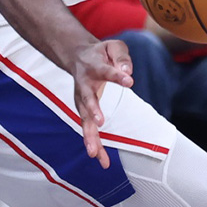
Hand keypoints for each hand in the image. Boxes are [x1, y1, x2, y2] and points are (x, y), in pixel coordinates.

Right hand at [71, 39, 133, 168]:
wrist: (78, 57)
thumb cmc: (101, 54)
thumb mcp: (114, 47)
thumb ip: (122, 57)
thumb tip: (128, 72)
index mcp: (94, 67)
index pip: (107, 71)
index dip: (117, 75)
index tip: (129, 81)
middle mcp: (84, 86)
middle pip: (87, 100)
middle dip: (92, 111)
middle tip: (100, 122)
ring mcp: (81, 100)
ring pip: (84, 120)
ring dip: (89, 136)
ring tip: (94, 154)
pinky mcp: (84, 111)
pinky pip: (88, 129)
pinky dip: (93, 144)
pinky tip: (101, 160)